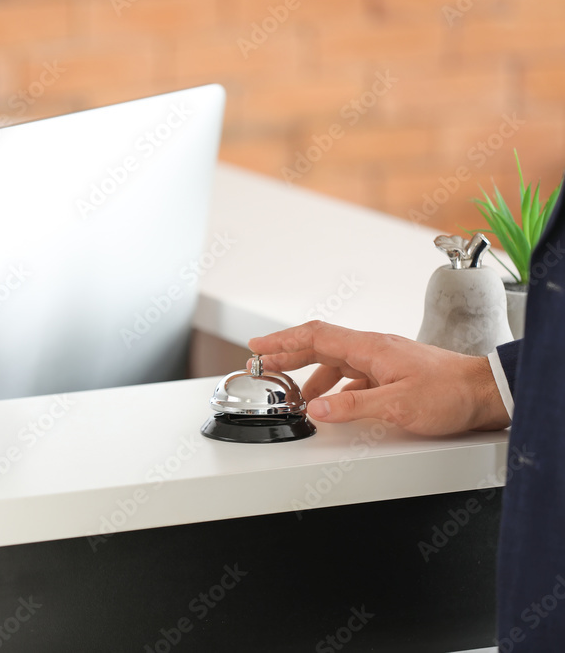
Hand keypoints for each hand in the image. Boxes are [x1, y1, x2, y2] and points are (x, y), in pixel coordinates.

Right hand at [248, 321, 509, 435]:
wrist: (487, 394)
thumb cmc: (450, 394)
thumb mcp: (397, 405)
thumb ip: (352, 406)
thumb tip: (316, 408)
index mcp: (370, 347)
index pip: (315, 337)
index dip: (283, 341)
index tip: (258, 347)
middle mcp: (374, 349)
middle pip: (320, 346)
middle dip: (287, 354)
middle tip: (261, 364)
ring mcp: (383, 360)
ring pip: (335, 362)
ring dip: (310, 375)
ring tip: (295, 394)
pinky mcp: (392, 374)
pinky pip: (352, 375)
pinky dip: (334, 386)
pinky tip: (332, 402)